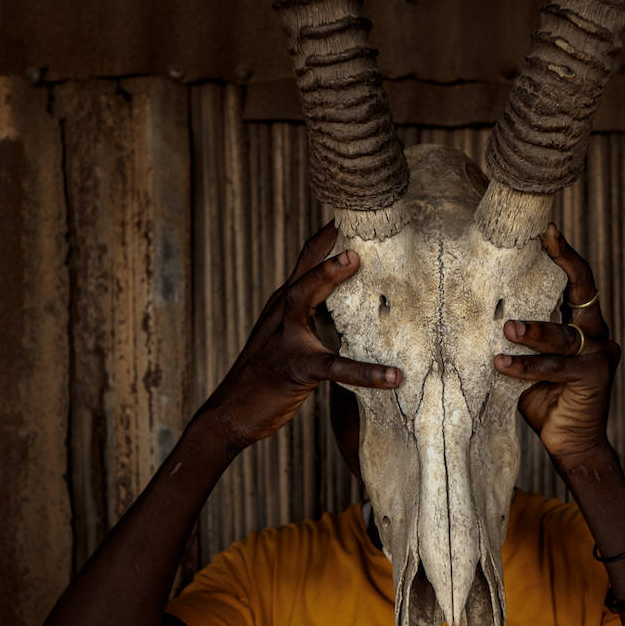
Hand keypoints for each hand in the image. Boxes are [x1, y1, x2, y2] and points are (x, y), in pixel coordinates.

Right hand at [196, 221, 402, 450]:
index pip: (305, 262)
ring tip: (355, 260)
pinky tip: (392, 377)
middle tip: (351, 221)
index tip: (349, 212)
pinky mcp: (296, 369)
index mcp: (283, 305)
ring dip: (327, 278)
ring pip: (304, 301)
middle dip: (325, 245)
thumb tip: (342, 301)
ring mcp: (285, 339)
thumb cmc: (265, 375)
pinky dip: (366, 372)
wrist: (231, 413)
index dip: (325, 238)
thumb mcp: (285, 337)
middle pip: (303, 271)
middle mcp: (281, 314)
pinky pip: (334, 367)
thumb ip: (310, 316)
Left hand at [492, 224, 619, 468]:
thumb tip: (477, 313)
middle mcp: (597, 333)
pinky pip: (556, 367)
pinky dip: (526, 366)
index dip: (564, 255)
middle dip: (561, 264)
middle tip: (541, 243)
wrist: (572, 446)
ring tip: (506, 328)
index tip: (548, 230)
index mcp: (583, 325)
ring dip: (532, 330)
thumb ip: (518, 339)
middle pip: (583, 291)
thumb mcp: (528, 362)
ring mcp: (601, 354)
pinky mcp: (596, 376)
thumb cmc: (543, 400)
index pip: (576, 282)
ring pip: (562, 334)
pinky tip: (501, 365)